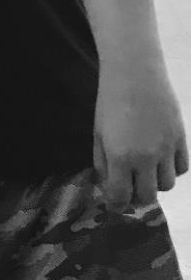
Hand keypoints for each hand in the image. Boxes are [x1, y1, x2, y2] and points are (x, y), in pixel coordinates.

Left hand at [94, 61, 188, 210]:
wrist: (135, 74)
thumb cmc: (109, 102)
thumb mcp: (98, 134)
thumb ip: (103, 163)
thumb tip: (107, 185)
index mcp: (121, 157)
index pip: (121, 196)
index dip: (116, 205)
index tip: (114, 205)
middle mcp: (147, 158)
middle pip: (148, 196)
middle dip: (137, 198)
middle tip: (130, 190)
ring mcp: (167, 149)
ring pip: (168, 185)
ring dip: (155, 184)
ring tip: (146, 173)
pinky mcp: (181, 138)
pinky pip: (182, 167)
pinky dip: (173, 170)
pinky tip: (162, 162)